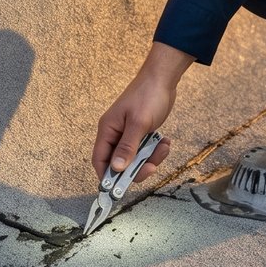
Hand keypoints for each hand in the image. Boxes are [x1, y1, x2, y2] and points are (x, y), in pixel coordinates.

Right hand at [92, 42, 193, 180]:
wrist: (163, 78)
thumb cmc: (147, 95)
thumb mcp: (138, 123)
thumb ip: (127, 147)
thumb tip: (115, 169)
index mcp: (108, 130)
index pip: (100, 160)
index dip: (107, 176)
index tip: (120, 188)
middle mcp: (116, 134)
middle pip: (120, 163)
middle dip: (137, 168)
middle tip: (152, 166)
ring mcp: (129, 134)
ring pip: (136, 158)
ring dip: (151, 157)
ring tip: (163, 146)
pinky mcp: (142, 133)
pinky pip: (147, 150)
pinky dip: (157, 149)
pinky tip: (166, 141)